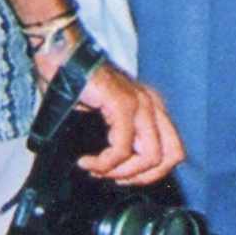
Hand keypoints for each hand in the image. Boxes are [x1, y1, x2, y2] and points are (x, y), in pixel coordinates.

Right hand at [66, 62, 183, 186]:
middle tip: (111, 177)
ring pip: (150, 156)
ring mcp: (140, 103)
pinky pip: (123, 146)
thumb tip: (115, 169)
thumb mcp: (104, 117)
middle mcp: (152, 105)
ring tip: (96, 169)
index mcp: (153, 109)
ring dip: (120, 171)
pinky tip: (87, 161)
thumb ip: (118, 137)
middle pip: (170, 157)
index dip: (151, 173)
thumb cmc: (77, 86)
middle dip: (140, 177)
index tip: (122, 177)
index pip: (173, 151)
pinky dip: (105, 162)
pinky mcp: (122, 103)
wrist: (62, 57)